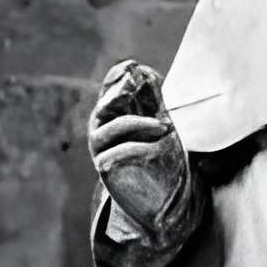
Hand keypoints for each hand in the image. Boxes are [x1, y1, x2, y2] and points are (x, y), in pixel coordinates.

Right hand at [88, 60, 192, 231]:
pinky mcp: (104, 169)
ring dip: (138, 125)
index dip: (117, 77)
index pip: (109, 89)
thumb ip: (154, 103)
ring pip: (111, 129)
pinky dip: (137, 149)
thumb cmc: (159, 160)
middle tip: (146, 90)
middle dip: (124, 97)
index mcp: (112, 115)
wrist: (161, 201)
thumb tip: (148, 73)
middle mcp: (101, 129)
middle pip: (105, 106)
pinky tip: (157, 148)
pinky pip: (116, 154)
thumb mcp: (159, 126)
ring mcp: (101, 149)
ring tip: (165, 127)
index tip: (132, 65)